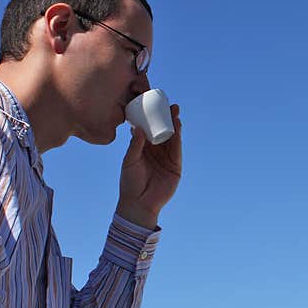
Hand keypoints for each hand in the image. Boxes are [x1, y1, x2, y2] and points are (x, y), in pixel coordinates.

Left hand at [116, 104, 182, 228]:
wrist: (139, 203)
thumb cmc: (130, 183)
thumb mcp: (129, 161)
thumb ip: (135, 145)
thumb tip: (138, 128)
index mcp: (142, 149)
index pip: (148, 130)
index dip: (151, 118)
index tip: (152, 105)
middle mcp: (155, 151)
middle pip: (162, 130)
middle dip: (166, 118)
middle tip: (168, 104)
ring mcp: (166, 158)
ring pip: (171, 137)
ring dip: (174, 124)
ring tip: (175, 111)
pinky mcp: (175, 165)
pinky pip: (177, 148)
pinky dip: (178, 137)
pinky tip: (178, 126)